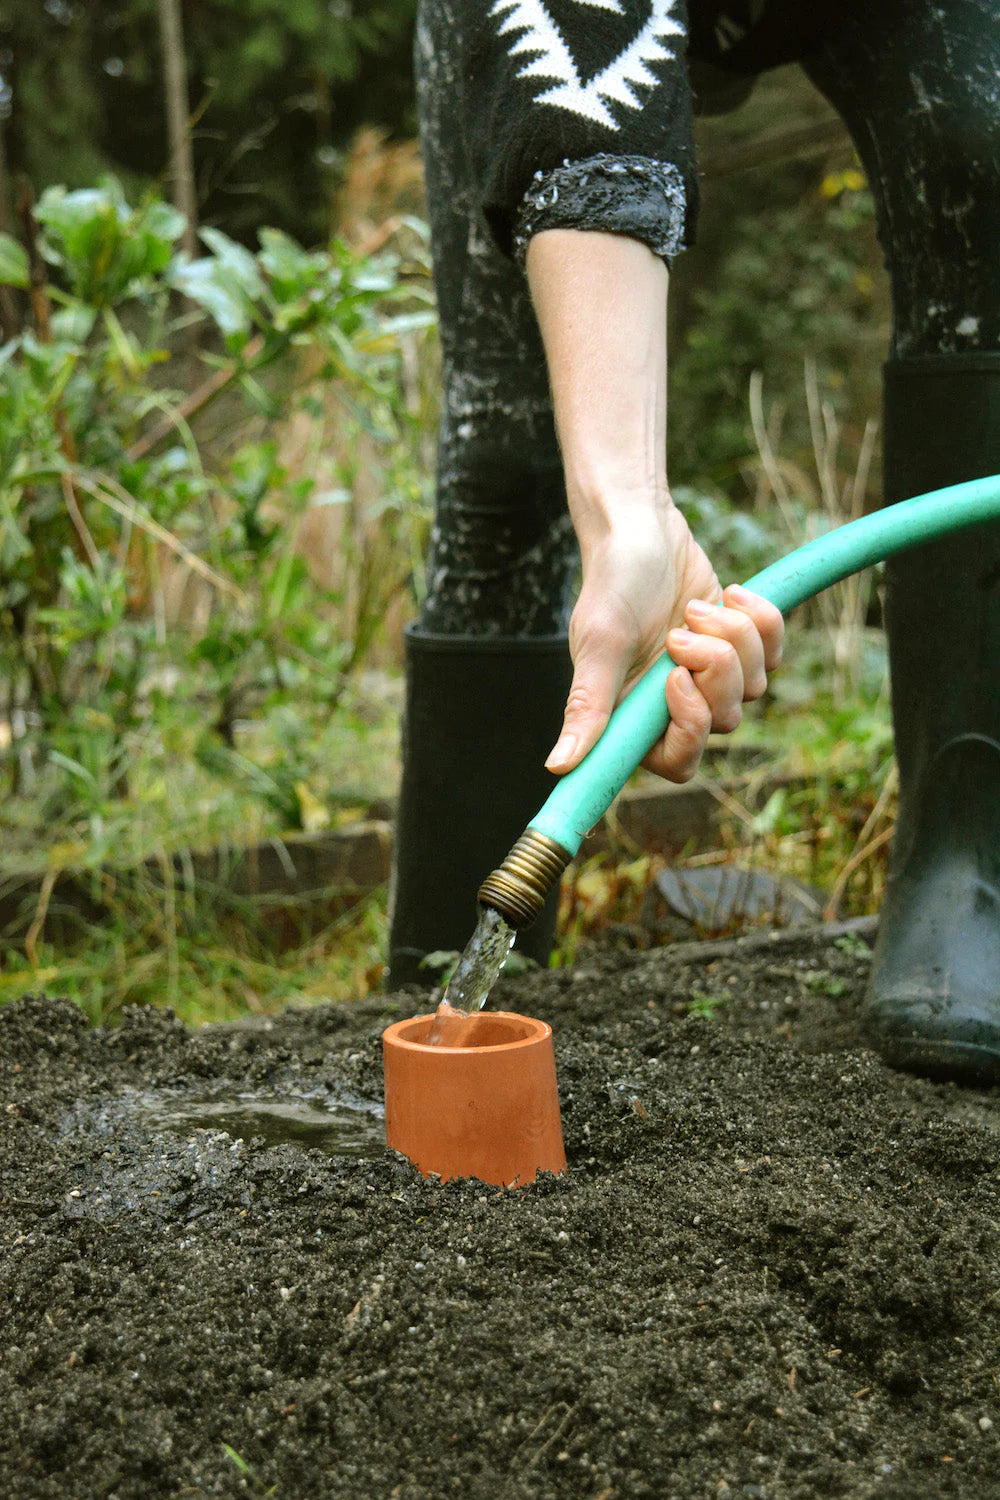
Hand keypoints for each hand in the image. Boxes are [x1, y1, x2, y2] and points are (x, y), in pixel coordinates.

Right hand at [545, 503, 783, 781]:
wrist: (642, 530)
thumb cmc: (612, 583)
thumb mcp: (600, 643)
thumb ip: (587, 706)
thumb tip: (557, 766)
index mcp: (635, 715)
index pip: (679, 761)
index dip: (690, 728)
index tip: (677, 678)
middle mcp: (673, 705)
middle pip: (722, 721)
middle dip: (714, 669)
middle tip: (681, 629)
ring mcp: (710, 678)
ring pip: (754, 688)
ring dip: (734, 638)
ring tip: (696, 607)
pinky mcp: (740, 649)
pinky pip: (774, 655)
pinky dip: (760, 620)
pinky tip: (731, 593)